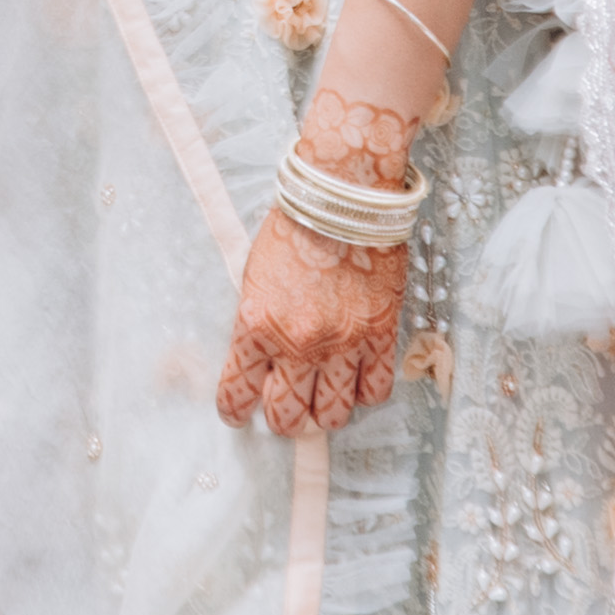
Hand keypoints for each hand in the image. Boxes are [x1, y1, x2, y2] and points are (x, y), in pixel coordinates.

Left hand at [219, 98, 422, 436]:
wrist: (343, 196)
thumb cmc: (294, 227)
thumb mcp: (255, 275)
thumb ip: (256, 322)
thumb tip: (260, 361)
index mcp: (256, 324)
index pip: (237, 392)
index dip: (234, 409)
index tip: (236, 413)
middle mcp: (298, 343)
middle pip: (288, 417)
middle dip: (283, 418)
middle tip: (284, 406)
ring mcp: (342, 343)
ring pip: (333, 415)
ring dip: (324, 411)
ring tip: (322, 396)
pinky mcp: (380, 335)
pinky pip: (375, 390)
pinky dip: (364, 392)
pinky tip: (356, 378)